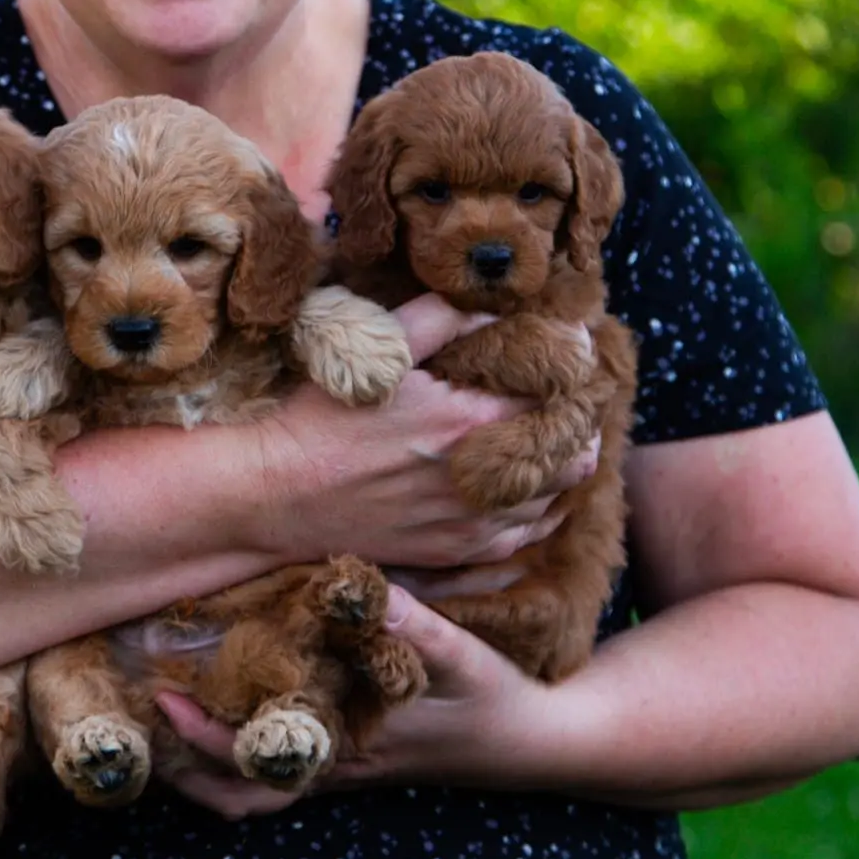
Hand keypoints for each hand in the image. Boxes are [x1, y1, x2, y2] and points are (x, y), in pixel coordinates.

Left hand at [154, 585, 562, 818]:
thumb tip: (361, 587)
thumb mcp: (460, 656)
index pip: (255, 763)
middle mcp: (337, 769)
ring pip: (259, 791)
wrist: (533, 741)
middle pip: (241, 797)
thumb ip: (412, 624)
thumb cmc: (495, 699)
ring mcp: (344, 769)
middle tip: (141, 721)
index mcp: (350, 750)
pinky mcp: (354, 758)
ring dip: (210, 766)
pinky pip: (283, 771)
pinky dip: (245, 752)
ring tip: (169, 718)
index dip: (201, 737)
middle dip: (185, 771)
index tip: (163, 698)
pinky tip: (233, 705)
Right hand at [258, 292, 598, 572]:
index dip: (574, 373)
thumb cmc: (324, 419)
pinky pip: (526, 537)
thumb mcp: (380, 352)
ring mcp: (472, 525)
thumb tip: (493, 305)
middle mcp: (481, 481)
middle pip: (575, 456)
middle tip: (567, 396)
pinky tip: (531, 486)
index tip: (575, 352)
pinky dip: (541, 509)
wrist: (278, 494)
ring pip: (558, 498)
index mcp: (468, 423)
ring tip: (551, 436)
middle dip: (579, 421)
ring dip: (564, 465)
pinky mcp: (455, 553)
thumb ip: (441, 319)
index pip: (559, 400)